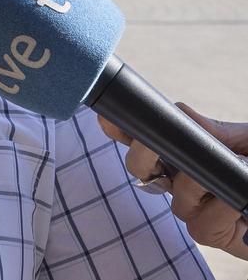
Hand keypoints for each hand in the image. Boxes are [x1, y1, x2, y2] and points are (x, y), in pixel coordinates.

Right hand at [99, 105, 247, 259]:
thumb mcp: (244, 140)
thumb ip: (213, 130)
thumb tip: (177, 112)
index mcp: (183, 151)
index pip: (140, 138)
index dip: (119, 129)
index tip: (109, 118)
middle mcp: (178, 178)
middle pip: (139, 166)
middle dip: (143, 152)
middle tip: (158, 143)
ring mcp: (190, 207)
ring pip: (175, 194)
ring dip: (199, 182)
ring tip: (230, 172)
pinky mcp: (207, 232)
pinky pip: (200, 223)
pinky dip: (221, 210)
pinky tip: (237, 204)